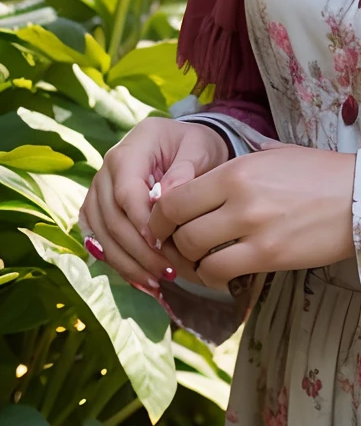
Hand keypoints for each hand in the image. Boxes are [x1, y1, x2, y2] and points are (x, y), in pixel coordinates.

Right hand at [78, 117, 230, 293]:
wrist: (182, 142)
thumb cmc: (192, 145)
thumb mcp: (199, 148)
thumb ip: (184, 170)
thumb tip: (165, 198)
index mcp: (128, 152)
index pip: (127, 192)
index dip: (141, 222)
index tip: (163, 245)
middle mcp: (106, 171)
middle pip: (112, 218)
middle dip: (138, 251)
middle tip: (167, 273)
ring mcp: (98, 191)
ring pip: (102, 234)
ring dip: (127, 263)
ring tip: (156, 283)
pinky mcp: (97, 209)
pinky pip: (99, 240)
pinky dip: (117, 262)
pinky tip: (139, 279)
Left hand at [147, 144, 356, 290]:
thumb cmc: (321, 173)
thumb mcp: (277, 154)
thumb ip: (242, 161)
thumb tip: (214, 171)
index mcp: (236, 169)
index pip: (175, 198)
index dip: (159, 217)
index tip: (163, 225)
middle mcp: (239, 198)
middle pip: (180, 229)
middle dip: (173, 242)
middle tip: (179, 248)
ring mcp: (254, 229)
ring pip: (196, 254)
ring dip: (192, 262)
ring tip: (201, 262)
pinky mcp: (269, 255)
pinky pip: (221, 273)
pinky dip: (214, 277)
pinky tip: (222, 273)